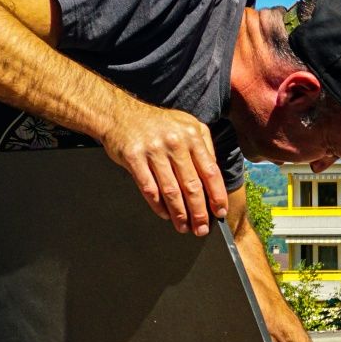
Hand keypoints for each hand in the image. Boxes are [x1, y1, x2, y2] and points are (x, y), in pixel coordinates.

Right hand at [101, 102, 227, 236]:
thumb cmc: (157, 123)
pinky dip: (158, 205)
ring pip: (171, 190)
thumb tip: (214, 177)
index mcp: (192, 135)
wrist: (120, 113)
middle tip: (202, 228)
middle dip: (199, 211)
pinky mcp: (133, 157)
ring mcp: (153, 150)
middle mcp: (174, 142)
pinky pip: (149, 188)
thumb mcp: (186, 125)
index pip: (210, 171)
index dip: (217, 195)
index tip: (220, 211)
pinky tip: (165, 215)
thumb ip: (203, 147)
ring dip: (179, 213)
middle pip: (191, 185)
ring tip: (184, 227)